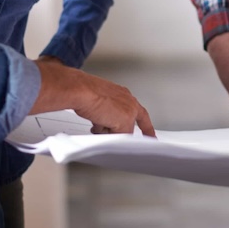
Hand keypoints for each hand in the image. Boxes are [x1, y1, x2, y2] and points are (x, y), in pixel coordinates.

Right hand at [31, 58, 154, 136]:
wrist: (81, 90)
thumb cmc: (83, 92)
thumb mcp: (98, 102)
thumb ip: (106, 113)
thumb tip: (103, 123)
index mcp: (123, 94)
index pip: (138, 111)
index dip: (144, 125)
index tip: (148, 133)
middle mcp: (129, 101)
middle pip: (129, 124)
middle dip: (116, 129)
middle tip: (114, 134)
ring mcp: (129, 111)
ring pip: (121, 131)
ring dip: (106, 130)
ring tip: (95, 118)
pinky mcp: (125, 122)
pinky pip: (117, 137)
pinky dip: (105, 134)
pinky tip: (96, 121)